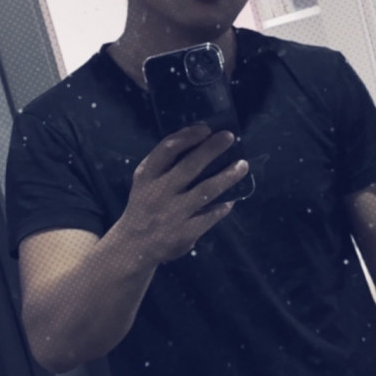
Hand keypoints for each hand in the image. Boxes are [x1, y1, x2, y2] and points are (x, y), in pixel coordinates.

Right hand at [119, 125, 248, 264]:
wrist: (132, 247)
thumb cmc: (145, 205)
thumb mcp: (145, 182)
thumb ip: (166, 165)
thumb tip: (201, 142)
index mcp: (147, 176)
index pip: (166, 149)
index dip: (187, 136)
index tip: (205, 128)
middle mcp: (159, 192)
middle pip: (189, 166)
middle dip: (211, 149)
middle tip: (228, 137)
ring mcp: (173, 213)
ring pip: (205, 191)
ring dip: (227, 176)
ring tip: (242, 165)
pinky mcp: (185, 233)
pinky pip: (210, 216)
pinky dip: (222, 206)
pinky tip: (233, 199)